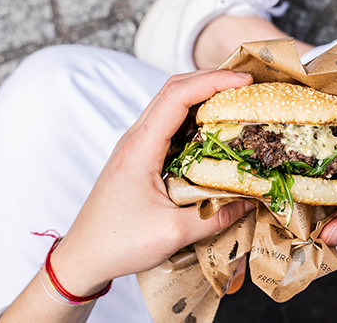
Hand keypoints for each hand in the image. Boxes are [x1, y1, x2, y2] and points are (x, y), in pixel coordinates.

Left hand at [50, 70, 256, 295]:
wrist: (82, 257)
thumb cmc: (119, 243)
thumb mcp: (174, 233)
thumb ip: (217, 215)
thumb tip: (253, 200)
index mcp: (140, 149)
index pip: (177, 97)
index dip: (213, 81)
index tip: (246, 81)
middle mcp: (136, 139)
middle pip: (173, 89)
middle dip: (213, 78)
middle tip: (249, 84)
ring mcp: (136, 145)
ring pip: (170, 102)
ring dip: (203, 93)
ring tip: (239, 98)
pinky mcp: (140, 156)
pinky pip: (169, 122)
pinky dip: (195, 114)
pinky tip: (217, 125)